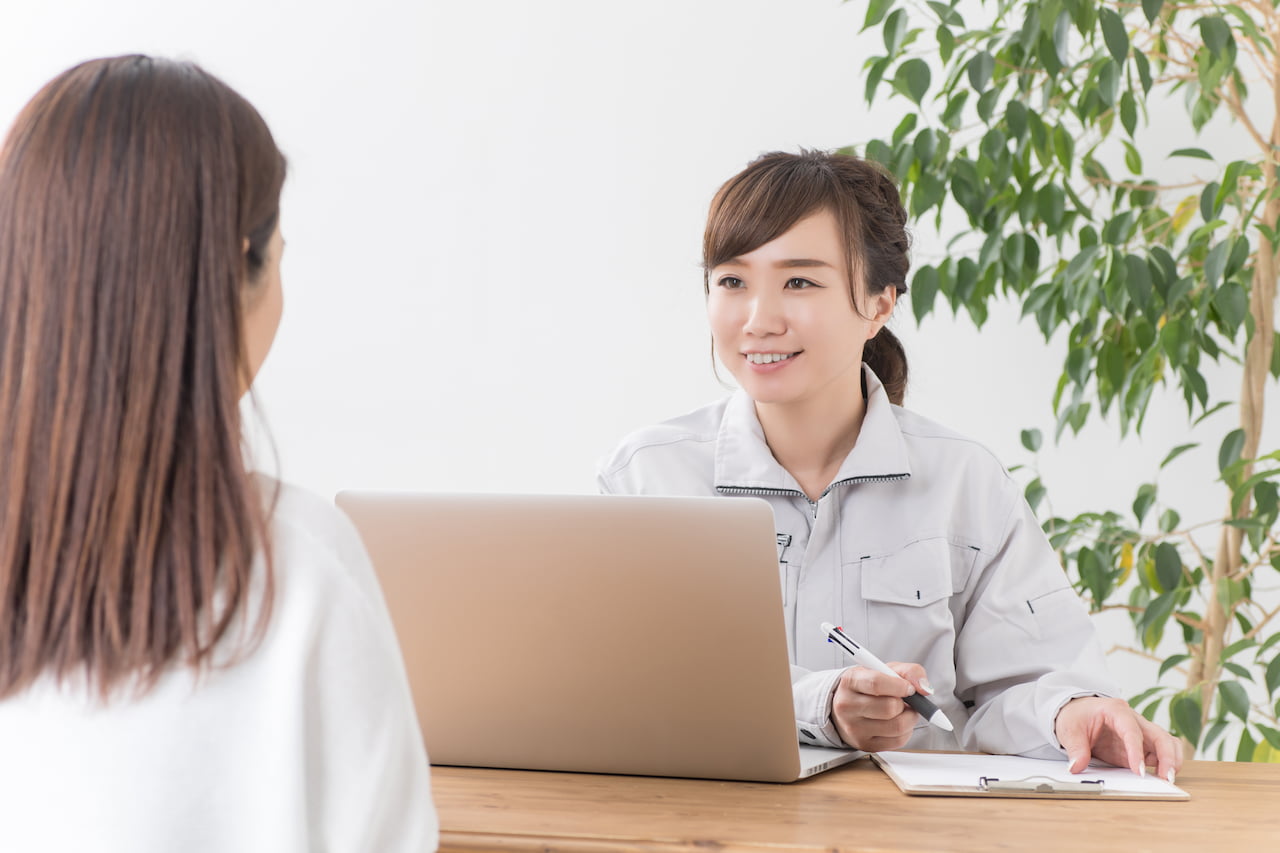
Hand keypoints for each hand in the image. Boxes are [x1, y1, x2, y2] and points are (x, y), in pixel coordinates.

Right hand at [831, 663, 930, 751]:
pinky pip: (898, 741)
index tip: (909, 688)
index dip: (899, 686)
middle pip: (890, 708)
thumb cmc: (870, 686)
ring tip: (904, 711)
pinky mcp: (865, 744)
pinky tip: (899, 722)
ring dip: (909, 718)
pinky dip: (906, 731)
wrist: (849, 705)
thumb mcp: (886, 669)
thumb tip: (925, 689)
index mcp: (851, 681)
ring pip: (897, 726)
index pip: (876, 683)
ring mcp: (854, 728)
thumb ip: (909, 672)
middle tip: (906, 700)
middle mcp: (847, 705)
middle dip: (905, 704)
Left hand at [1054, 696, 1183, 781]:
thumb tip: (1077, 767)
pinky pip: (1159, 753)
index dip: (1136, 751)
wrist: (1077, 711)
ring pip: (1166, 743)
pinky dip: (1164, 764)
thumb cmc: (1076, 715)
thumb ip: (1075, 749)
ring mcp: (1140, 733)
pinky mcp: (1141, 745)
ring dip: (1171, 760)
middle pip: (1160, 735)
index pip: (1132, 730)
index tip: (1139, 770)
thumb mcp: (1069, 729)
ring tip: (1168, 778)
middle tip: (1166, 778)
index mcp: (1115, 710)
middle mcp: (1133, 719)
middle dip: (1167, 756)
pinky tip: (1160, 777)